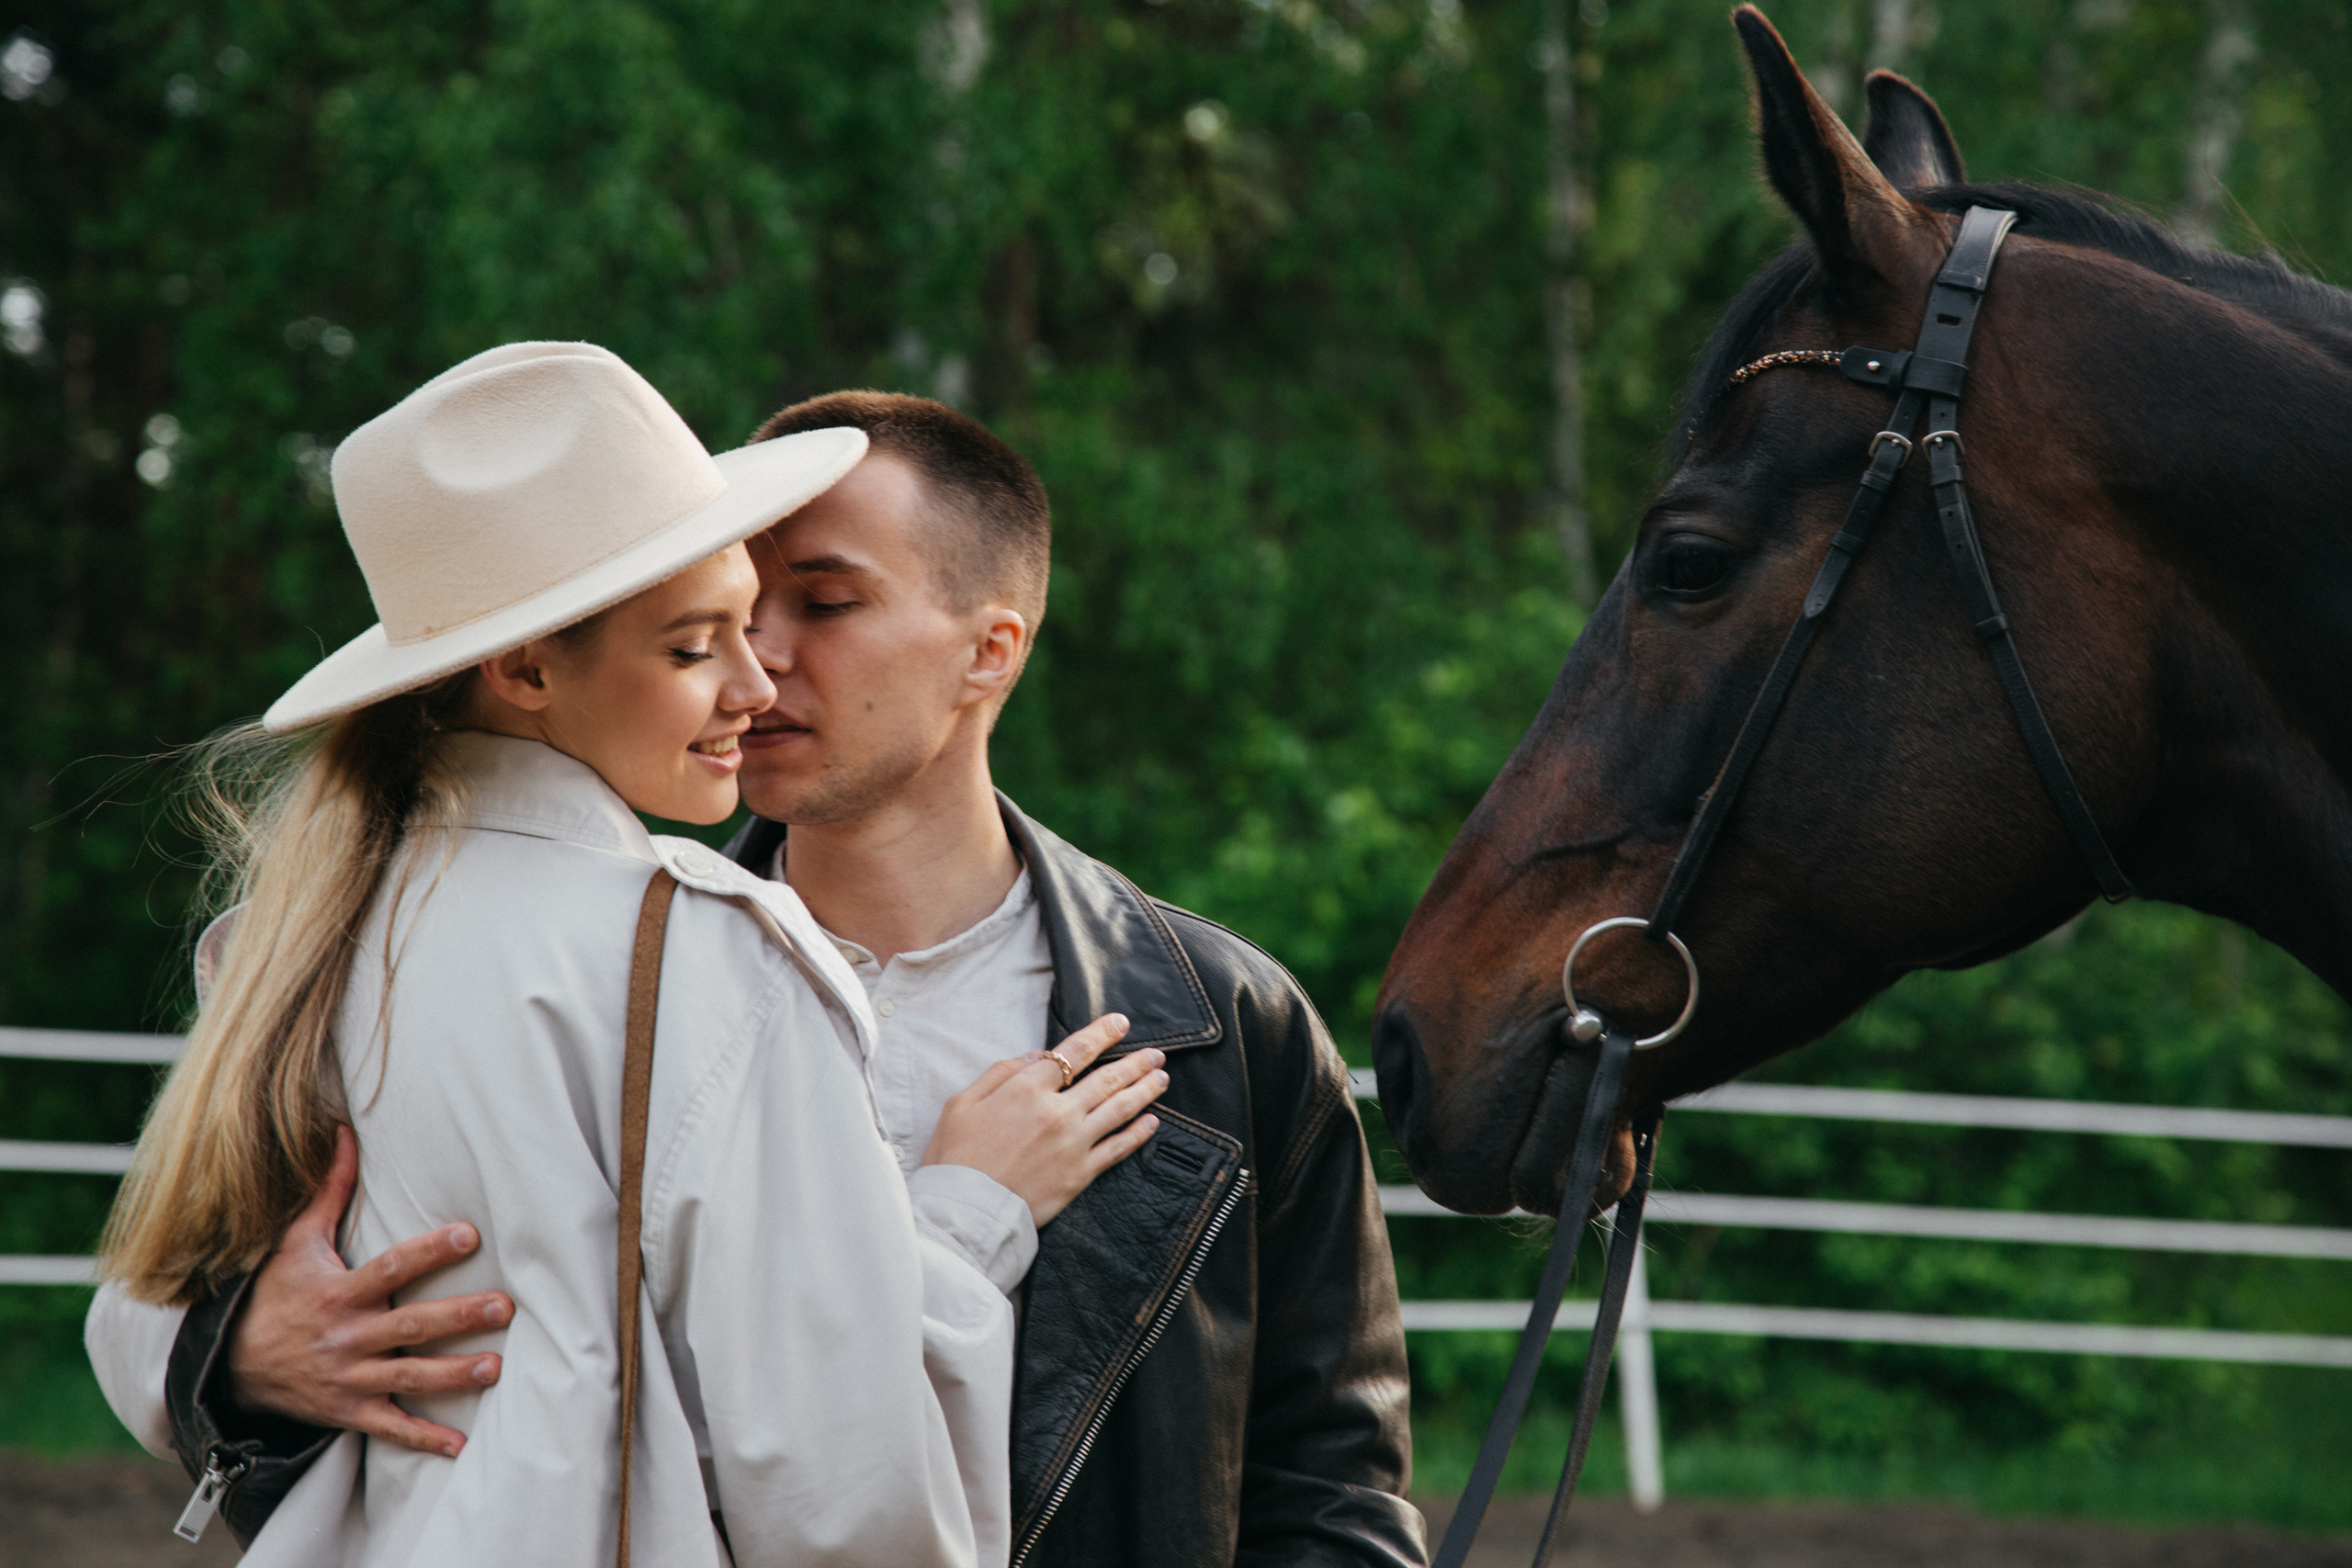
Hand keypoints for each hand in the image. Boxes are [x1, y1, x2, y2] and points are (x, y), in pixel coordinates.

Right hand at [227, 1125, 514, 1455]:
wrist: (231, 1365)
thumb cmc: (274, 1294)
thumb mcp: (295, 1242)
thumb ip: (328, 1191)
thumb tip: (345, 1133)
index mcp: (339, 1292)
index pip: (390, 1268)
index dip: (428, 1251)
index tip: (469, 1235)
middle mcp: (347, 1337)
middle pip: (410, 1325)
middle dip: (458, 1317)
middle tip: (504, 1307)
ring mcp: (349, 1378)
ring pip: (408, 1377)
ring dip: (454, 1375)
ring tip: (496, 1368)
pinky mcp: (349, 1411)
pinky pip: (390, 1427)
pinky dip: (424, 1439)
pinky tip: (460, 1445)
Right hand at [921, 1013, 1167, 1226]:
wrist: (965, 1212)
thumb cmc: (955, 1156)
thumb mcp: (962, 1103)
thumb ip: (1000, 1073)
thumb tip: (1035, 1056)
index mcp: (1027, 1088)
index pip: (1074, 1052)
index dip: (1102, 1034)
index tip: (1121, 1023)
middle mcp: (1058, 1111)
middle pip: (1107, 1079)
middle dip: (1135, 1062)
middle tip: (1156, 1053)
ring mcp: (1074, 1143)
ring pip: (1120, 1109)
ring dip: (1145, 1090)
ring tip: (1161, 1078)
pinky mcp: (1080, 1174)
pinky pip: (1118, 1149)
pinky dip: (1138, 1133)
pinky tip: (1152, 1122)